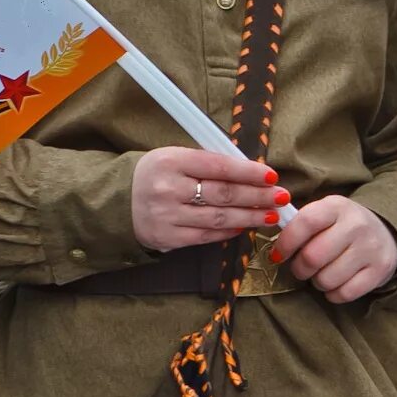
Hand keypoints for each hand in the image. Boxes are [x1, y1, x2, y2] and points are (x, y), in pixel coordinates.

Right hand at [132, 150, 286, 254]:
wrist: (116, 202)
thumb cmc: (155, 175)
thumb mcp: (175, 157)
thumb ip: (207, 163)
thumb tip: (249, 171)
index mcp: (172, 161)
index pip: (219, 167)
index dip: (249, 173)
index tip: (271, 177)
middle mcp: (168, 189)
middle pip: (223, 194)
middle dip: (257, 196)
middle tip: (281, 198)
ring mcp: (167, 216)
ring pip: (218, 218)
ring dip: (249, 217)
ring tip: (271, 215)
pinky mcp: (166, 238)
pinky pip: (205, 236)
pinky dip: (228, 232)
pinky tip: (244, 227)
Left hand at [272, 196, 396, 304]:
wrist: (386, 234)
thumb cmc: (343, 227)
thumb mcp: (325, 215)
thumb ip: (301, 224)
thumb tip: (273, 239)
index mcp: (337, 206)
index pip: (305, 222)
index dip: (286, 242)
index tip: (279, 254)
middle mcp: (356, 224)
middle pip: (313, 256)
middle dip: (300, 268)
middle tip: (302, 268)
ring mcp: (370, 248)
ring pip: (327, 279)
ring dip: (318, 282)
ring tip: (323, 273)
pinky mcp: (379, 270)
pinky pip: (344, 293)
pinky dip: (334, 294)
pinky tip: (337, 283)